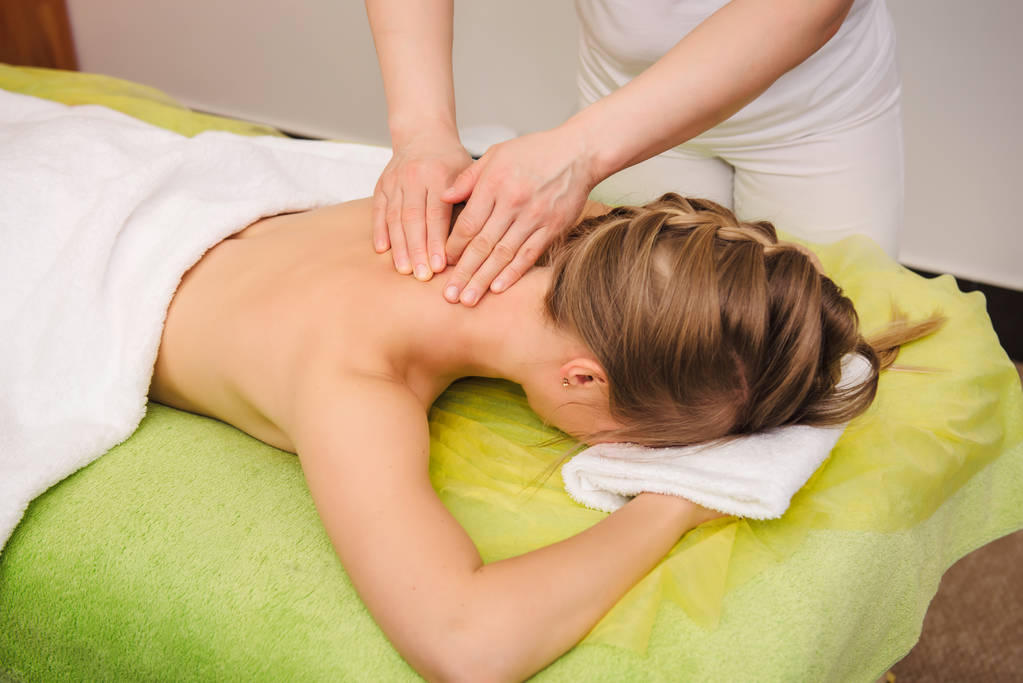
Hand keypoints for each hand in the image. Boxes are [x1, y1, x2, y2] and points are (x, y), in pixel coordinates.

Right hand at [373, 133, 472, 279]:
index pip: (436, 214)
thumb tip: (474, 232)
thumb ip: (470, 197)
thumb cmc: (450, 159)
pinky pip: (378, 210)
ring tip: (404, 270)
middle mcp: (413, 177)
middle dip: (417, 250)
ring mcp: (395, 181)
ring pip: (394, 218)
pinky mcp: (381, 185)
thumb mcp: (468, 170)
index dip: (437, 241)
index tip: (440, 265)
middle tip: (422, 276)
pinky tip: (383, 250)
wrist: (423, 133)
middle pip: (413, 220)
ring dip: (399, 247)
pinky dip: (379, 231)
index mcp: (438, 174)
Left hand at [440, 127, 595, 305]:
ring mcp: (534, 217)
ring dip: (484, 280)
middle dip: (463, 272)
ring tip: (469, 300)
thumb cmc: (535, 151)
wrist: (578, 152)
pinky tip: (498, 288)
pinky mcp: (552, 227)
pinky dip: (513, 273)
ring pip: (503, 255)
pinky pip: (529, 255)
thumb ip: (469, 177)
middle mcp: (512, 203)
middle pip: (482, 244)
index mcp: (494, 184)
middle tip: (449, 295)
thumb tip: (444, 198)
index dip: (453, 247)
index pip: (468, 223)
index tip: (443, 264)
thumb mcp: (497, 153)